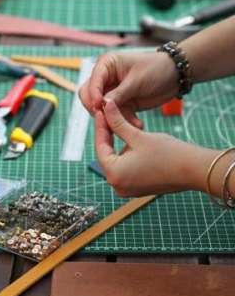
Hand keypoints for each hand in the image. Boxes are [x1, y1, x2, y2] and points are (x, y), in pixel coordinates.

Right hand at [79, 51, 179, 128]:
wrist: (176, 76)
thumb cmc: (157, 69)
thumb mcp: (137, 81)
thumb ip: (118, 94)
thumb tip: (101, 105)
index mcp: (107, 65)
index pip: (92, 82)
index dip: (93, 95)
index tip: (98, 106)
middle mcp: (105, 79)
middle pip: (88, 97)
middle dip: (98, 109)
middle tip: (108, 118)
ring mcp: (112, 92)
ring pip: (101, 110)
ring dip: (113, 118)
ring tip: (132, 122)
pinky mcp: (120, 104)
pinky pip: (114, 116)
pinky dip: (124, 121)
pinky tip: (138, 123)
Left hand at [95, 99, 217, 196]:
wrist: (195, 170)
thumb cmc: (168, 154)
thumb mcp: (138, 135)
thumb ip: (118, 123)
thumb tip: (106, 106)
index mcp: (114, 174)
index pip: (100, 146)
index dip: (101, 126)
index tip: (101, 111)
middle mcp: (117, 186)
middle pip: (107, 155)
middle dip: (108, 135)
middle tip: (107, 116)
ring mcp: (126, 189)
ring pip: (116, 161)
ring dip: (117, 144)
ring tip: (117, 125)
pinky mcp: (136, 188)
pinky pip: (126, 168)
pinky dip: (126, 155)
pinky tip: (129, 140)